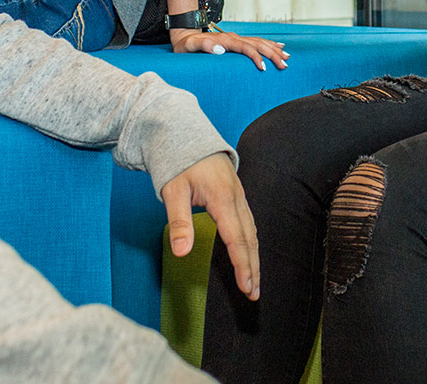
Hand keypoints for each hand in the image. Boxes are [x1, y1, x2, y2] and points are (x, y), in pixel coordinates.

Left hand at [161, 153, 259, 299]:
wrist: (186, 133)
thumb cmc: (178, 162)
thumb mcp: (173, 191)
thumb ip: (180, 222)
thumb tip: (182, 252)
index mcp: (223, 198)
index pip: (236, 239)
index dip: (242, 265)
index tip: (246, 287)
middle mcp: (237, 198)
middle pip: (249, 239)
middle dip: (252, 267)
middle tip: (253, 293)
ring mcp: (239, 195)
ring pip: (252, 232)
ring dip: (253, 257)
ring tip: (253, 281)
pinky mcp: (236, 195)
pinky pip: (249, 223)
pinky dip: (250, 243)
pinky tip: (249, 254)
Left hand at [171, 28, 289, 70]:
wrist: (184, 36)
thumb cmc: (186, 45)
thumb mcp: (190, 46)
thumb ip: (204, 46)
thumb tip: (221, 49)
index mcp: (225, 40)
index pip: (245, 48)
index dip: (256, 57)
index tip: (264, 68)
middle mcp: (233, 37)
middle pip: (257, 44)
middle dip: (272, 54)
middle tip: (284, 64)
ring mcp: (236, 38)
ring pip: (260, 42)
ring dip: (274, 49)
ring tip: (287, 57)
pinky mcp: (236, 40)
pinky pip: (256, 41)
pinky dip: (269, 43)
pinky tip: (278, 46)